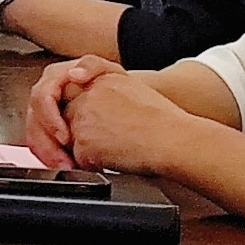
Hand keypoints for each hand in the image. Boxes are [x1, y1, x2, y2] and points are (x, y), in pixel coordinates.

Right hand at [22, 53, 118, 166]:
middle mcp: (46, 94)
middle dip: (46, 144)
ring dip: (47, 153)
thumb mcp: (110, 70)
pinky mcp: (50, 129)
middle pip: (34, 120)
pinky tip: (64, 164)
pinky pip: (41, 143)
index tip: (65, 138)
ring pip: (35, 134)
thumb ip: (91, 66)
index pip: (41, 98)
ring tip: (65, 166)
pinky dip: (50, 156)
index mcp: (54, 78)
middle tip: (63, 161)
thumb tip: (74, 75)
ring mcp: (47, 112)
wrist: (127, 106)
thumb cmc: (118, 88)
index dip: (50, 119)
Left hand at [49, 61, 193, 177]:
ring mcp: (83, 119)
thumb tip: (88, 95)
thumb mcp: (133, 89)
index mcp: (101, 79)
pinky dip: (93, 164)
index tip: (100, 124)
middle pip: (68, 118)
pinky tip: (116, 159)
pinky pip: (77, 159)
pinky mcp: (83, 143)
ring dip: (87, 148)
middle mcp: (88, 96)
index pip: (75, 96)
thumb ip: (105, 87)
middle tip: (112, 140)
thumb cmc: (165, 122)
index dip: (86, 114)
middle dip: (83, 132)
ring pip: (70, 139)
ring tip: (117, 148)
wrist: (176, 141)